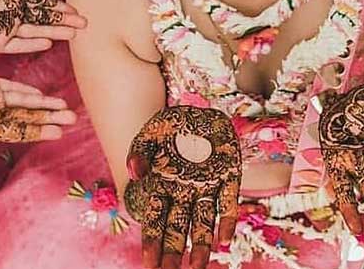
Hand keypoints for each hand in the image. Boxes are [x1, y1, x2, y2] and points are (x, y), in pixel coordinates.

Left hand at [0, 0, 87, 53]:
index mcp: (9, 0)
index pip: (40, 5)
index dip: (57, 8)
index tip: (75, 9)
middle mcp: (10, 17)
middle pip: (43, 20)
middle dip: (64, 21)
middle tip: (85, 23)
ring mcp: (3, 31)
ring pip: (36, 32)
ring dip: (56, 32)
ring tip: (75, 34)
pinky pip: (18, 44)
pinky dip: (33, 44)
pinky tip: (49, 43)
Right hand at [0, 55, 74, 163]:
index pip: (18, 131)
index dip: (37, 132)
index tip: (58, 132)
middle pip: (26, 118)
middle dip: (49, 118)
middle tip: (72, 118)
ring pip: (24, 103)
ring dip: (44, 104)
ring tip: (64, 105)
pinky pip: (12, 89)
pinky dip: (27, 91)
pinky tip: (41, 95)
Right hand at [124, 106, 240, 268]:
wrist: (197, 109)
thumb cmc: (169, 128)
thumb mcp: (149, 135)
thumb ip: (139, 153)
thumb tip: (134, 172)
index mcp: (162, 186)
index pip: (155, 219)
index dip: (152, 241)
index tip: (149, 264)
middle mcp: (184, 191)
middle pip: (178, 227)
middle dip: (174, 251)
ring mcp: (207, 185)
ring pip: (203, 220)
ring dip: (202, 244)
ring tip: (199, 267)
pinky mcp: (228, 175)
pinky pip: (229, 201)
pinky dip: (227, 219)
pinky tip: (225, 239)